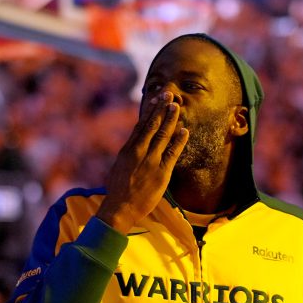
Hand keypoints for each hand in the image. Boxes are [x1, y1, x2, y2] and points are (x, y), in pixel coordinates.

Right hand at [96, 90, 187, 233]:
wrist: (119, 208)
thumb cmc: (118, 190)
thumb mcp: (119, 167)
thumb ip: (128, 155)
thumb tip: (133, 145)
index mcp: (128, 150)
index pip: (140, 125)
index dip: (150, 111)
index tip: (156, 99)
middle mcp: (139, 152)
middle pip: (152, 125)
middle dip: (161, 108)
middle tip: (169, 94)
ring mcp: (150, 161)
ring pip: (162, 135)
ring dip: (171, 119)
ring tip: (177, 105)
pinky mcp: (161, 173)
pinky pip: (172, 153)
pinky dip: (179, 141)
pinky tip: (184, 130)